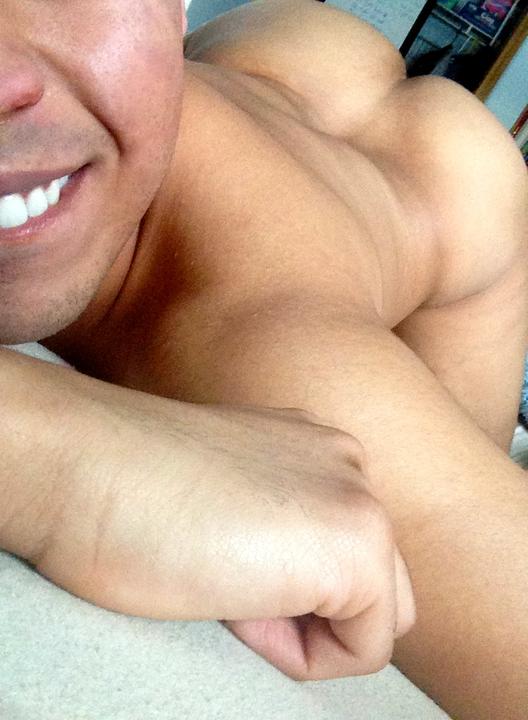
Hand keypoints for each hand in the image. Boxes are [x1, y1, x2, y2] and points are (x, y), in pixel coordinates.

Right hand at [35, 394, 414, 679]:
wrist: (87, 467)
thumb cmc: (131, 489)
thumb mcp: (227, 494)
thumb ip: (280, 520)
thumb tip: (295, 577)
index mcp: (316, 451)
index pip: (340, 550)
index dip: (280, 582)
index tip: (215, 554)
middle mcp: (350, 466)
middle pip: (376, 583)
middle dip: (312, 608)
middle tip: (226, 579)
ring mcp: (362, 504)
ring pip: (375, 617)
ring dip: (309, 628)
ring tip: (230, 589)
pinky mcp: (357, 550)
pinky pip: (364, 650)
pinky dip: (303, 655)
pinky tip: (238, 606)